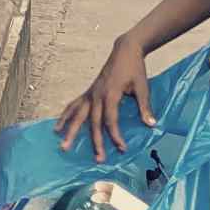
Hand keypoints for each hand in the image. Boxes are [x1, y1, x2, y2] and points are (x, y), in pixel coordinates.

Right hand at [55, 36, 155, 160]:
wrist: (125, 50)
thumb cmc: (135, 68)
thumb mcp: (142, 87)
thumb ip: (144, 107)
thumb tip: (151, 124)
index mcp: (110, 94)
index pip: (111, 121)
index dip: (116, 136)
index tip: (122, 148)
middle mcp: (97, 95)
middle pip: (93, 123)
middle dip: (95, 142)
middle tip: (97, 159)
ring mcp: (90, 93)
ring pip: (78, 115)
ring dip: (70, 131)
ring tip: (63, 145)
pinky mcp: (88, 92)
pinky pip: (74, 106)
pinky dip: (65, 116)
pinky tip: (58, 127)